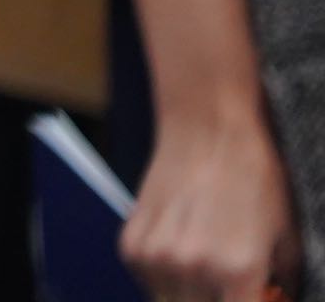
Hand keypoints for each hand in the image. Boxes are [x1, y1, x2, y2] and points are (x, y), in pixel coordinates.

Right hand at [126, 106, 301, 301]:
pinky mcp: (131, 245)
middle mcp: (192, 268)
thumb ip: (279, 289)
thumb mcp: (287, 244)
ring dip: (189, 297)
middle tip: (229, 287)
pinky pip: (149, 284)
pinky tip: (184, 254)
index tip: (249, 297)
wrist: (209, 133)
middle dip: (217, 301)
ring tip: (208, 272)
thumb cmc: (255, 183)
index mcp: (239, 272)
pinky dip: (167, 280)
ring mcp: (156, 257)